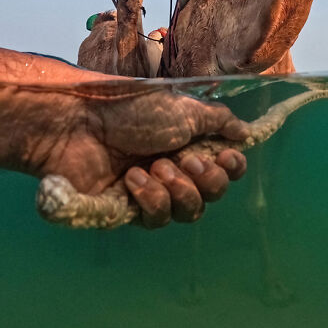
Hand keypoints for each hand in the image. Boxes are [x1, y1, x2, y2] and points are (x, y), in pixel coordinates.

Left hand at [17, 81, 248, 227]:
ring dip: (176, 189)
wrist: (81, 126)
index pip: (226, 168)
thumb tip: (247, 132)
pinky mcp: (129, 212)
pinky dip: (150, 199)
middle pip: (212, 194)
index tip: (225, 157)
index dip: (230, 168)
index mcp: (190, 143)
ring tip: (153, 167)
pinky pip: (157, 219)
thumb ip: (219, 121)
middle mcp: (176, 169)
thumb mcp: (183, 107)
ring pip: (189, 212)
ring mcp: (152, 193)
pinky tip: (133, 180)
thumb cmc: (131, 110)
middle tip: (184, 160)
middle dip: (205, 179)